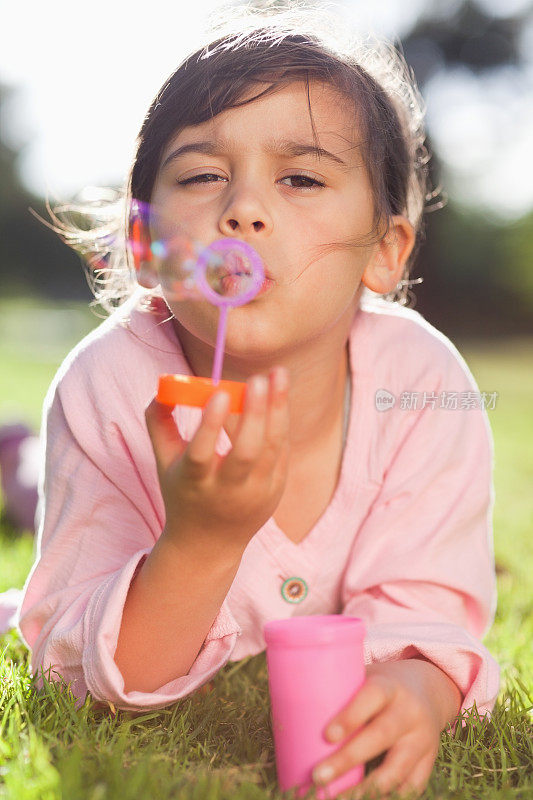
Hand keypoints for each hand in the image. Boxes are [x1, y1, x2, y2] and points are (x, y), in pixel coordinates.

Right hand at [145, 366, 289, 556]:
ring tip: (279, 374)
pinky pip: (281, 451)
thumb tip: (163, 386)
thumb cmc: (183, 492)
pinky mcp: (276, 491)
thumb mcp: (164, 462)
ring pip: (272, 448)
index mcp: (194, 483)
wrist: (208, 544)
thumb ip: (158, 423)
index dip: (211, 424)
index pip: (202, 455)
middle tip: (258, 378)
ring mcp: (256, 493)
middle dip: (255, 413)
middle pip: (246, 452)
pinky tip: (279, 396)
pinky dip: (281, 422)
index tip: (220, 392)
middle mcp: (227, 491)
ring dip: (277, 409)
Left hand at [313, 659, 461, 798]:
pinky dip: (386, 798)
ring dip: (365, 791)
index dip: (351, 716)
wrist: (428, 691)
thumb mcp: (365, 678)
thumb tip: (279, 708)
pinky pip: (409, 788)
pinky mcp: (428, 764)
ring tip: (333, 798)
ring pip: (396, 772)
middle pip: (380, 738)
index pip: (372, 697)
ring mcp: (423, 741)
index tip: (327, 735)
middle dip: (347, 760)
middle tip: (317, 776)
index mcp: (389, 686)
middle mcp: (409, 713)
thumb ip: (335, 692)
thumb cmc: (380, 686)